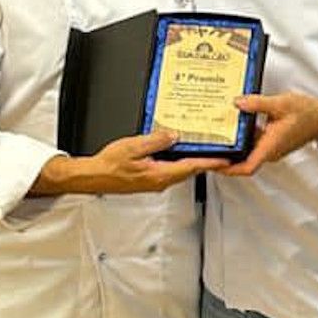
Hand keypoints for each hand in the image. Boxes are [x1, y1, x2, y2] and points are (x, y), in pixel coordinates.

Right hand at [33, 130, 228, 195]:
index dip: (210, 162)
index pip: (191, 167)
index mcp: (159, 175)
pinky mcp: (149, 179)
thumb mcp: (133, 147)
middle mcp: (160, 181)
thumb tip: (174, 135)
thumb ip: (156, 141)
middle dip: (205, 161)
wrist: (93, 176)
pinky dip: (178, 160)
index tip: (224, 159)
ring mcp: (155, 181)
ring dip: (192, 160)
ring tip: (203, 148)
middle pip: (189, 170)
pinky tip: (177, 150)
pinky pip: (169, 169)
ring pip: (180, 170)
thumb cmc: (109, 165)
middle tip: (220, 152)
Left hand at [219, 93, 317, 176]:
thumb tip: (238, 103)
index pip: (247, 167)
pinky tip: (232, 125)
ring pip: (246, 152)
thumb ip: (258, 103)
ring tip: (212, 138)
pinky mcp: (270, 141)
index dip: (228, 169)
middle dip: (222, 159)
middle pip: (242, 162)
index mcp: (270, 147)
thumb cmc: (307, 114)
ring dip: (231, 148)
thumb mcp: (281, 104)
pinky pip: (252, 144)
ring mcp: (269, 147)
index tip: (213, 163)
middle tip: (204, 151)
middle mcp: (269, 151)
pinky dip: (240, 138)